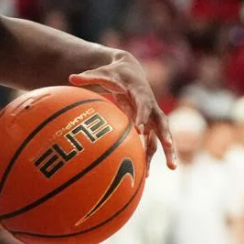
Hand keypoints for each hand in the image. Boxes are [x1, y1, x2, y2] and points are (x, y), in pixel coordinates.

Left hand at [70, 50, 176, 169]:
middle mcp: (151, 106)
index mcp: (141, 92)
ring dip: (167, 152)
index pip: (144, 105)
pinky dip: (150, 154)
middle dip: (167, 139)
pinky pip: (152, 140)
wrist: (130, 71)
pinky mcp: (149, 124)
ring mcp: (152, 116)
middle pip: (163, 124)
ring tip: (172, 168)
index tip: (140, 130)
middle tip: (170, 152)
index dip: (143, 116)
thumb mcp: (102, 72)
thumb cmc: (115, 73)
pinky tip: (146, 171)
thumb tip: (70, 77)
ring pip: (161, 136)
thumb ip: (88, 76)